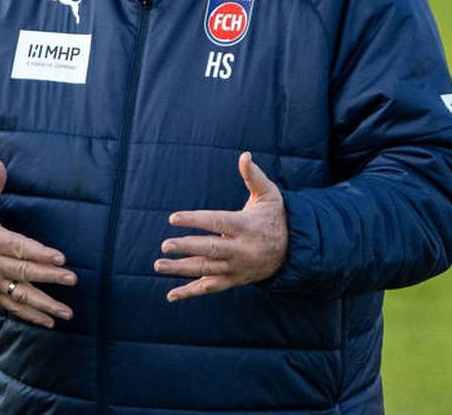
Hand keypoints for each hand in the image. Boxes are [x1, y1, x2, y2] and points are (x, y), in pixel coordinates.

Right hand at [0, 159, 77, 326]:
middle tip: (72, 279)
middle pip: (24, 271)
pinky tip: (49, 322)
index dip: (41, 253)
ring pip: (21, 295)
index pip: (20, 247)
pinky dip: (30, 316)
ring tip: (67, 313)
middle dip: (49, 276)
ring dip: (45, 305)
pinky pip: (12, 306)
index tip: (61, 258)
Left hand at [155, 152, 287, 301]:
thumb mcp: (270, 196)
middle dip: (187, 248)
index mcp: (246, 226)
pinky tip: (170, 296)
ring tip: (158, 265)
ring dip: (181, 269)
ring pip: (206, 270)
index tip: (173, 217)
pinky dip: (190, 293)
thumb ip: (254, 177)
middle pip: (210, 249)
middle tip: (164, 246)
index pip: (216, 222)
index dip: (194, 219)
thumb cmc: (274, 218)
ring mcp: (236, 268)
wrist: (292, 251)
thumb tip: (245, 155)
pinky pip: (209, 288)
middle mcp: (241, 249)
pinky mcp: (233, 280)